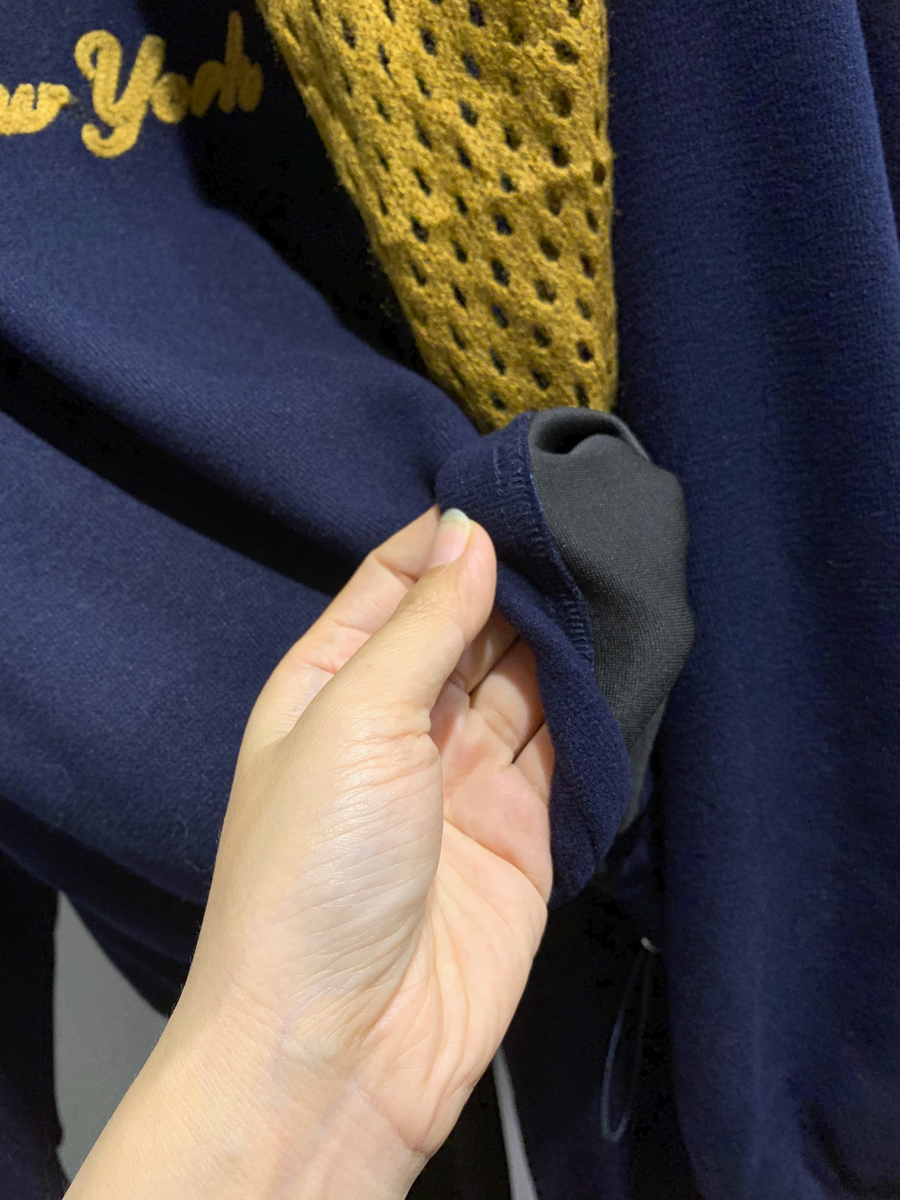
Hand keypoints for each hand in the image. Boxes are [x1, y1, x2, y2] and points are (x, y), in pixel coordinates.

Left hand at [69, 507, 552, 1198]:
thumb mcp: (354, 722)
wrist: (344, 1047)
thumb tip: (466, 530)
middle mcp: (398, 724)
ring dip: (562, 637)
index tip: (514, 491)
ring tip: (615, 574)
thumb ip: (421, 627)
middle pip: (467, 627)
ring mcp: (463, 778)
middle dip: (517, 581)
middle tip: (585, 524)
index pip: (393, 584)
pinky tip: (625, 655)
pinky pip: (565, 749)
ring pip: (524, 683)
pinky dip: (594, 707)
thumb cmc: (311, 871)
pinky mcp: (523, 830)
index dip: (446, 538)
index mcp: (330, 685)